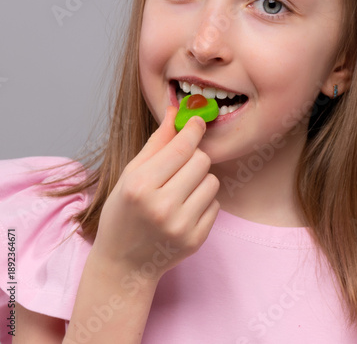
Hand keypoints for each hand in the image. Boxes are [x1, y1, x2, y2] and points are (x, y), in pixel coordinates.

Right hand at [91, 107, 219, 278]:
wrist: (124, 263)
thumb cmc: (123, 213)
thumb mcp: (130, 174)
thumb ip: (156, 143)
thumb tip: (175, 112)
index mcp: (140, 186)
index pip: (180, 147)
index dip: (193, 130)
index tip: (198, 121)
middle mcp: (162, 207)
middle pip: (201, 161)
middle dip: (193, 156)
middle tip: (179, 165)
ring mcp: (181, 226)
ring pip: (212, 181)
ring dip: (199, 179)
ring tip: (180, 190)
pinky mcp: (196, 240)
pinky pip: (215, 204)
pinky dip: (203, 201)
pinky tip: (184, 209)